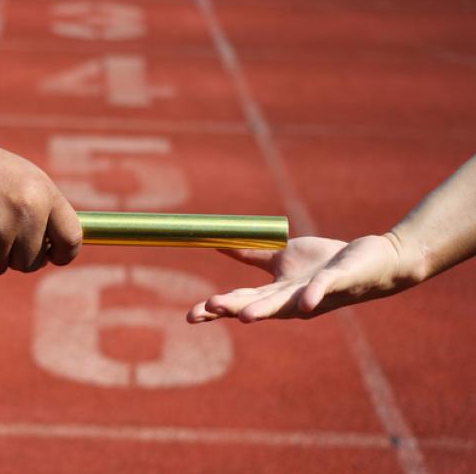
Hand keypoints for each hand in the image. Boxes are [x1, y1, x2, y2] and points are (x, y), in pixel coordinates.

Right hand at [187, 235, 407, 322]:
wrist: (372, 261)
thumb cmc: (326, 262)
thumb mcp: (282, 257)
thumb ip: (251, 255)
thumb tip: (217, 244)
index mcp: (275, 294)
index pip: (239, 302)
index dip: (215, 310)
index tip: (191, 316)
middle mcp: (291, 300)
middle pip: (256, 306)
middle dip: (232, 309)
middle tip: (207, 310)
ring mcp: (313, 293)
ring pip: (285, 305)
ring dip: (264, 310)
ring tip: (245, 317)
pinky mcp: (337, 281)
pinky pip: (324, 288)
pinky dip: (313, 296)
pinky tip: (305, 304)